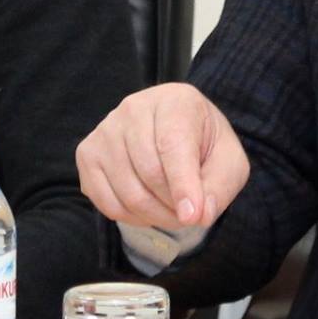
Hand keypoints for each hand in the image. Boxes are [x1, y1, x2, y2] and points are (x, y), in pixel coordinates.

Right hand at [75, 82, 249, 228]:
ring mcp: (105, 130)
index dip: (183, 185)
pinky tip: (148, 208)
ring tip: (172, 211)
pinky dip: (131, 217)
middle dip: (173, 206)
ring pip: (127, 192)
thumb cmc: (204, 146)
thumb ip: (219, 187)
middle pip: (149, 172)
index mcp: (174, 101)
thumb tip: (197, 214)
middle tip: (190, 215)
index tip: (194, 217)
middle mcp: (133, 108)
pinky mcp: (88, 153)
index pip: (172, 145)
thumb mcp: (229, 163)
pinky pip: (105, 201)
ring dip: (155, 216)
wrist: (177, 132)